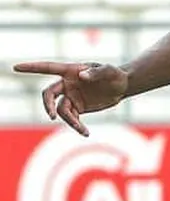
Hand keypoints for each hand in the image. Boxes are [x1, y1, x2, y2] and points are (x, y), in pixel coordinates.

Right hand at [13, 62, 128, 136]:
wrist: (122, 87)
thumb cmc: (114, 74)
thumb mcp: (109, 71)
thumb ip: (96, 72)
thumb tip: (81, 76)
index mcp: (71, 71)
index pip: (47, 68)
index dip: (32, 68)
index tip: (16, 68)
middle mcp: (67, 84)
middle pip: (48, 94)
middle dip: (48, 105)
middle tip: (53, 115)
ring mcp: (70, 97)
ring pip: (61, 110)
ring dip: (69, 120)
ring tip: (82, 128)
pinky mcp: (77, 108)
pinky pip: (71, 118)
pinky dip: (77, 126)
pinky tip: (85, 132)